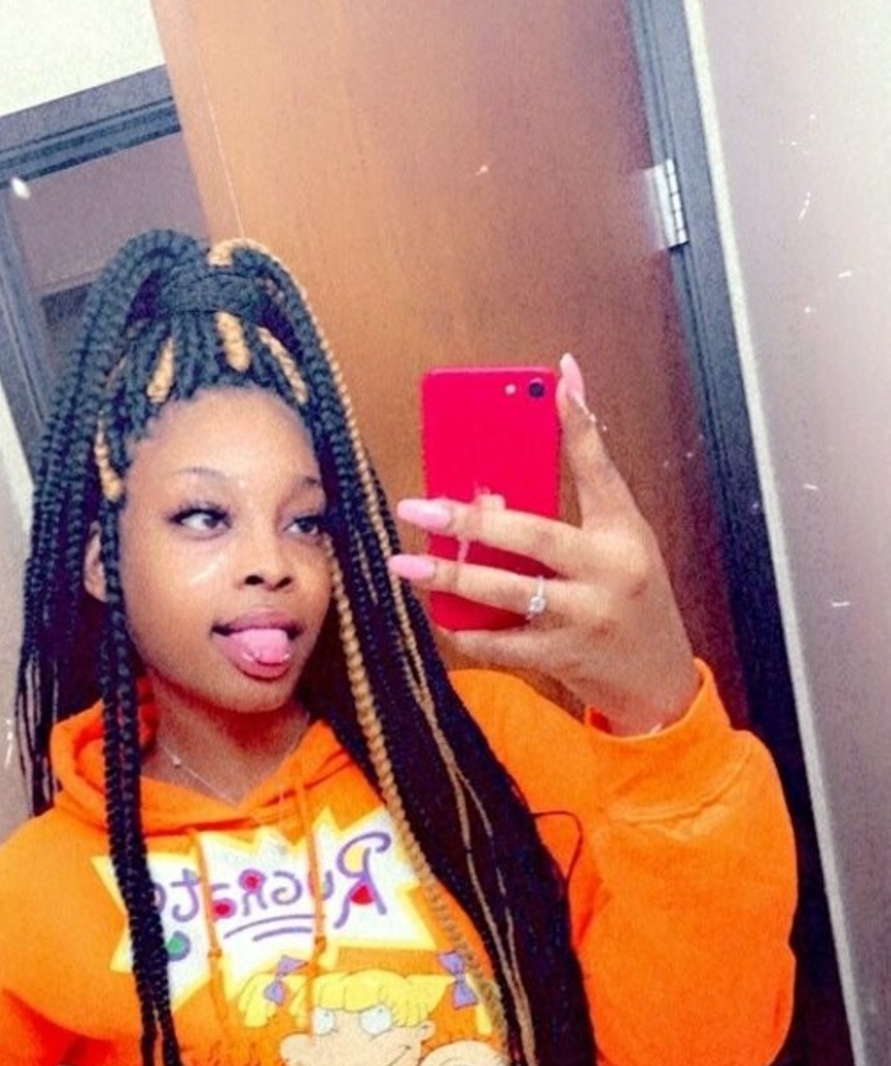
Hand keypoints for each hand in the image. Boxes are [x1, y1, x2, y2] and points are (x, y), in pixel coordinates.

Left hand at [388, 353, 699, 735]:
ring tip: (407, 565)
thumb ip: (585, 493)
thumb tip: (548, 426)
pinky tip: (442, 615)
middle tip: (421, 508)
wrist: (658, 682)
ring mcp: (585, 618)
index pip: (601, 471)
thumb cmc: (632, 601)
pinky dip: (468, 631)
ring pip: (508, 592)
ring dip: (452, 578)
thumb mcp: (623, 542)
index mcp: (624, 535)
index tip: (558, 383)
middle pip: (534, 536)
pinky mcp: (563, 658)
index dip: (580, 425)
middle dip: (471, 520)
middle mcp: (608, 573)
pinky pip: (503, 644)